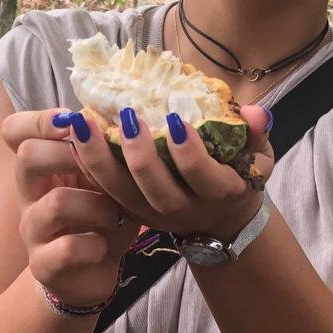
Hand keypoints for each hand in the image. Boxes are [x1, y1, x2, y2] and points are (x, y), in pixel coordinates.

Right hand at [3, 109, 140, 307]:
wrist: (91, 274)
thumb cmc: (99, 219)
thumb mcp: (105, 181)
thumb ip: (106, 154)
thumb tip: (128, 118)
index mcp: (41, 168)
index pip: (14, 131)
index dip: (39, 119)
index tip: (71, 121)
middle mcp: (28, 195)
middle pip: (28, 156)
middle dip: (73, 156)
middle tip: (104, 171)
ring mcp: (32, 231)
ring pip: (56, 203)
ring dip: (97, 206)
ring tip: (115, 215)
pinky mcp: (43, 264)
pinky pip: (67, 247)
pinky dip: (94, 245)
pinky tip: (103, 247)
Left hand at [60, 103, 274, 241]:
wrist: (222, 219)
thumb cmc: (240, 174)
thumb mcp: (259, 156)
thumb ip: (257, 134)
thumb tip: (256, 113)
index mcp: (221, 194)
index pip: (205, 178)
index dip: (189, 154)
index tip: (175, 121)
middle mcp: (184, 210)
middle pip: (158, 191)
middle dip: (140, 155)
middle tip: (126, 117)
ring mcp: (153, 215)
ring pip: (122, 194)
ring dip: (99, 159)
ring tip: (82, 123)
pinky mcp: (131, 211)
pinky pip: (105, 191)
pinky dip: (88, 165)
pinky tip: (73, 136)